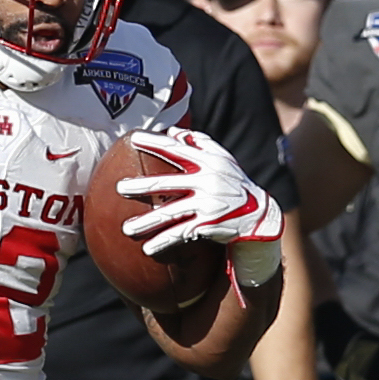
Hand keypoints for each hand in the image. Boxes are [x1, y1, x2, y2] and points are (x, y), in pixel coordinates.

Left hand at [118, 129, 285, 256]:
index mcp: (207, 162)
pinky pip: (181, 233)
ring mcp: (207, 204)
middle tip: (120, 188)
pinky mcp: (209, 224)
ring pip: (170, 214)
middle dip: (141, 186)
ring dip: (146, 222)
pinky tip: (147, 248)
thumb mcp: (223, 159)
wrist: (259, 213)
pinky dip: (163, 241)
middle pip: (166, 183)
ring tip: (126, 229)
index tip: (132, 140)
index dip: (154, 143)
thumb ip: (200, 143)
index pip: (176, 149)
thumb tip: (173, 131)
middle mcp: (206, 181)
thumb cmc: (234, 182)